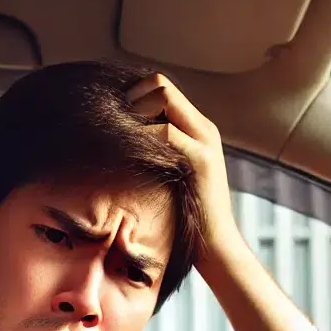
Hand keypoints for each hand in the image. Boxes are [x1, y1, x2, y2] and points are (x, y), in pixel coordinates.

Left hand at [127, 73, 242, 265]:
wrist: (216, 246)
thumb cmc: (190, 219)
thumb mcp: (175, 178)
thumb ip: (163, 156)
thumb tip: (128, 145)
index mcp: (199, 130)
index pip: (162, 87)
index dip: (135, 95)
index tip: (116, 119)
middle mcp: (204, 129)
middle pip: (160, 83)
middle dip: (130, 97)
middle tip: (113, 125)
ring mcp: (204, 142)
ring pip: (162, 96)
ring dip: (134, 112)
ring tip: (118, 138)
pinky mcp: (199, 160)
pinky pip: (165, 131)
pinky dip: (141, 135)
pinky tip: (126, 153)